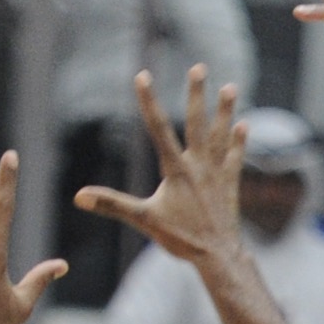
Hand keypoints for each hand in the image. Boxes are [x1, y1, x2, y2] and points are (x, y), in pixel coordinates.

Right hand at [72, 63, 247, 268]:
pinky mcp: (229, 185)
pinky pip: (235, 158)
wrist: (218, 255)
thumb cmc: (181, 238)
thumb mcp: (143, 220)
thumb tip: (80, 197)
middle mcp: (199, 166)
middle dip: (196, 95)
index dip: (148, 101)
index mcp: (177, 170)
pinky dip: (238, 142)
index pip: (158, 129)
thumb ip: (112, 205)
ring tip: (230, 87)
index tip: (142, 76)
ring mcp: (217, 174)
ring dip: (224, 111)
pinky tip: (243, 125)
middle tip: (199, 68)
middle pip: (196, 123)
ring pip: (220, 135)